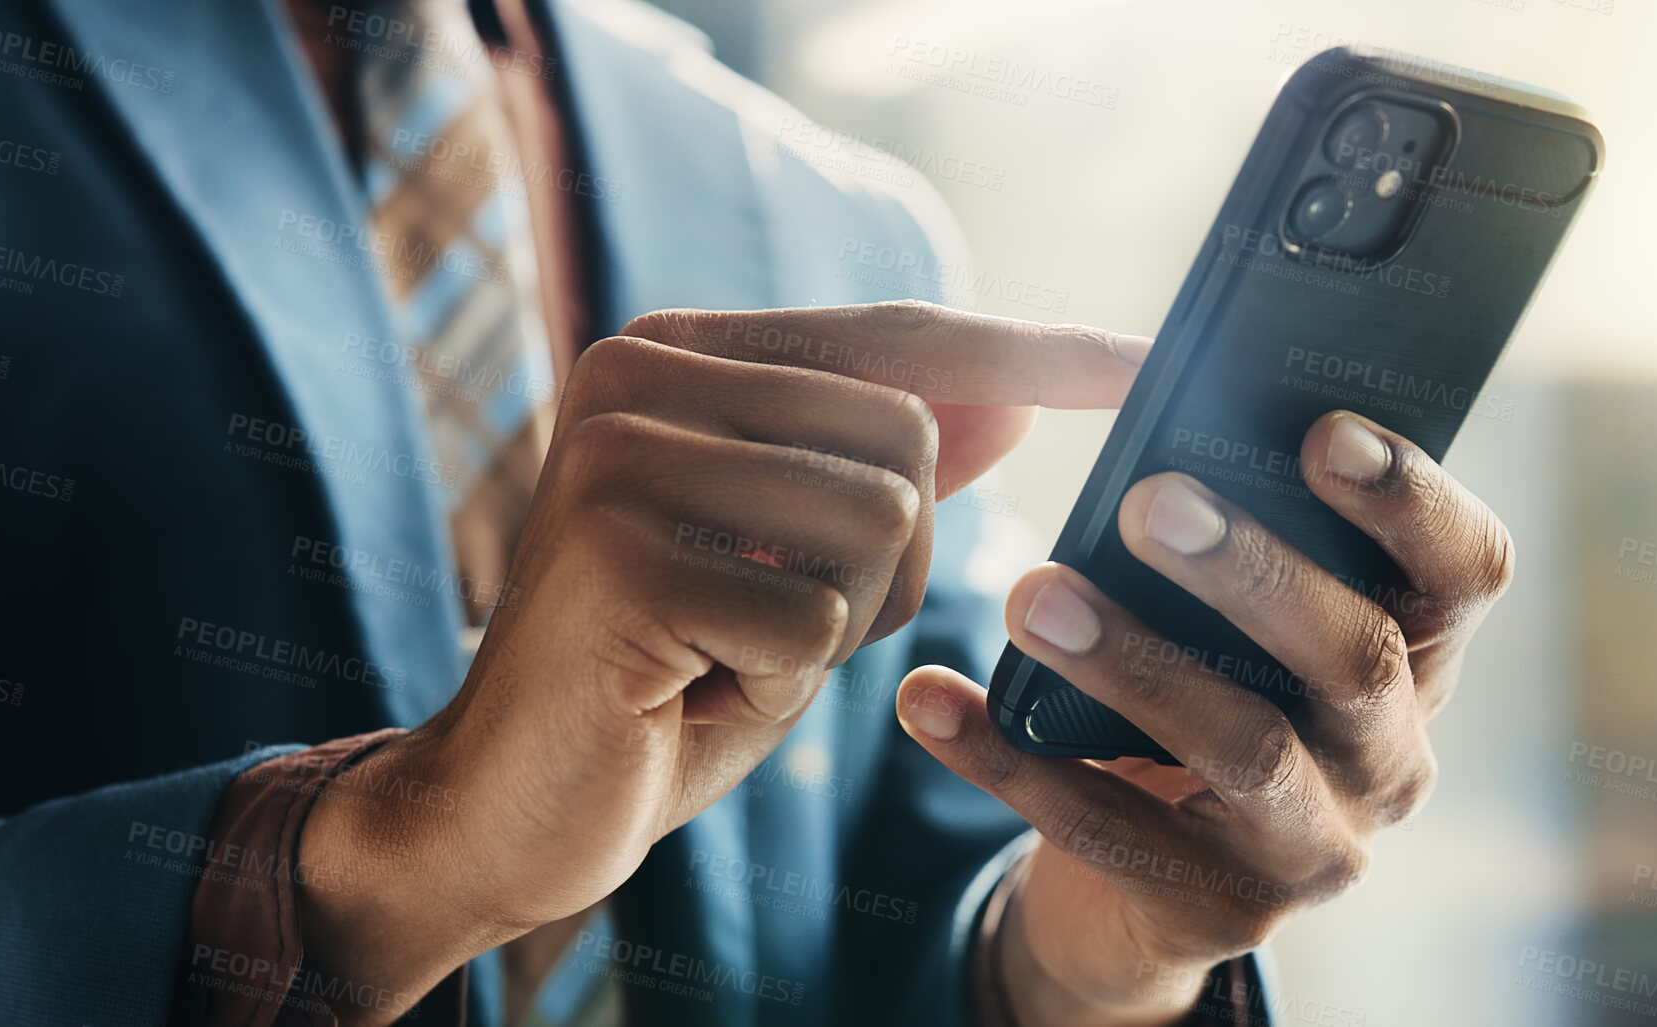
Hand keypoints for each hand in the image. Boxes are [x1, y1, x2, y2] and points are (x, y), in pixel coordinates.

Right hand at [292, 301, 1147, 1023]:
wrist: (504, 806)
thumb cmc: (662, 682)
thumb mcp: (795, 567)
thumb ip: (879, 475)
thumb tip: (1007, 401)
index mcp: (674, 354)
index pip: (897, 337)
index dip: (1035, 350)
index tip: (1151, 361)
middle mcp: (635, 372)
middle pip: (909, 437)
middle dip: (887, 564)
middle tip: (774, 623)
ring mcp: (619, 453)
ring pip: (879, 520)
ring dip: (836, 623)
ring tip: (729, 652)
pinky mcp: (623, 552)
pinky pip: (818, 619)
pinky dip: (782, 684)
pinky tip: (690, 688)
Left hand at [898, 411, 1515, 1025]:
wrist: (1141, 876)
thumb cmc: (1195, 690)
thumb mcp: (1228, 621)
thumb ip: (1229, 531)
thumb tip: (1160, 417)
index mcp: (1411, 655)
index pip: (1465, 571)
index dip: (1410, 500)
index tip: (1320, 430)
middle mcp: (1390, 755)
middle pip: (1355, 655)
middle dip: (1254, 572)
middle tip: (1146, 501)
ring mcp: (1313, 845)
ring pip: (1243, 746)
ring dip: (1133, 662)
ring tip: (1031, 596)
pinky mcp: (1219, 910)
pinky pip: (1110, 829)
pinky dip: (1010, 760)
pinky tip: (932, 699)